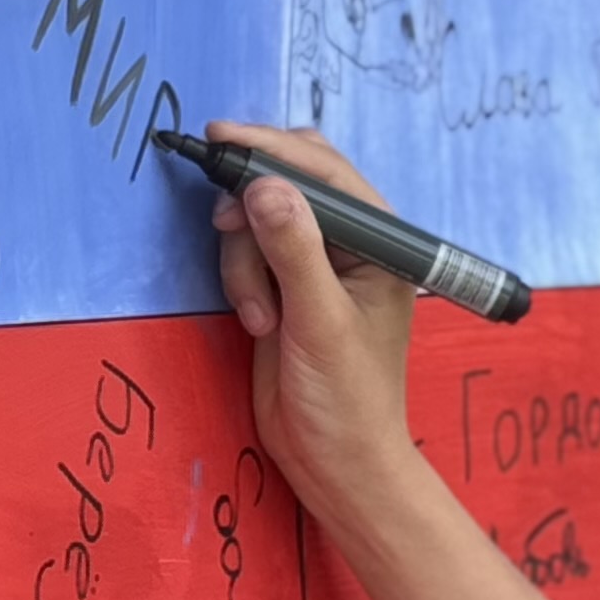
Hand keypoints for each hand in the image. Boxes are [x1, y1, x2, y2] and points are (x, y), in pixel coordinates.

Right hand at [201, 120, 421, 522]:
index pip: (325, 171)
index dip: (270, 149)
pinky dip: (242, 282)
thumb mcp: (319, 322)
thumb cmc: (348, 400)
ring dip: (245, 265)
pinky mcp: (285, 287)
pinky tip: (258, 324)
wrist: (336, 461)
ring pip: (257, 222)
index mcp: (380, 241)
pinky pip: (248, 255)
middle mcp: (350, 243)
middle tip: (226, 229)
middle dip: (252, 212)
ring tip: (262, 319)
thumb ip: (294, 251)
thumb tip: (265, 187)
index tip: (220, 138)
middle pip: (287, 184)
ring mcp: (315, 264)